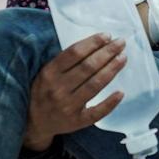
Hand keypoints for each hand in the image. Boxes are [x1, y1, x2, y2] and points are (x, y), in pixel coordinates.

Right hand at [23, 34, 126, 151]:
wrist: (34, 122)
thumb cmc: (43, 91)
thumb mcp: (45, 73)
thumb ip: (64, 61)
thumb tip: (95, 44)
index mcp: (49, 73)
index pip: (74, 53)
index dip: (92, 43)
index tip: (107, 36)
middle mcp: (58, 89)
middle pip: (88, 67)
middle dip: (107, 53)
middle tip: (121, 43)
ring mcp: (68, 106)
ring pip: (95, 85)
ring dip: (111, 70)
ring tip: (123, 58)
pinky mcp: (77, 122)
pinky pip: (97, 112)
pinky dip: (110, 102)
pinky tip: (121, 92)